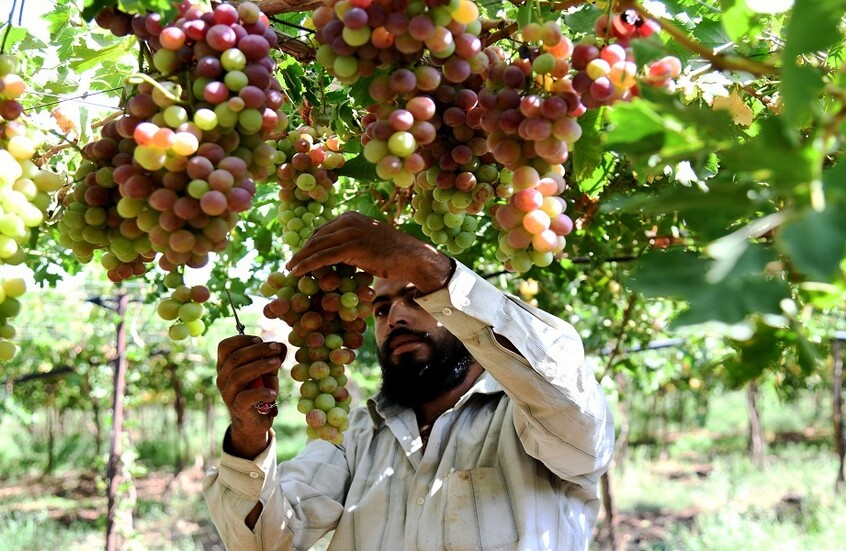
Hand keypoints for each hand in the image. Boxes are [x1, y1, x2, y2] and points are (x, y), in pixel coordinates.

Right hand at [216, 335, 286, 457]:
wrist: (256, 421)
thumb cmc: (260, 391)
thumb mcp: (268, 371)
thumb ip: (273, 357)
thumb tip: (280, 346)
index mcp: (226, 366)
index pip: (224, 346)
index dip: (242, 340)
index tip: (260, 339)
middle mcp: (223, 378)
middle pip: (234, 358)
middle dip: (257, 350)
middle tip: (275, 349)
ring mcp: (228, 394)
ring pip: (237, 375)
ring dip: (260, 366)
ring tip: (277, 364)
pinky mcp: (237, 408)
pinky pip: (246, 397)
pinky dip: (262, 392)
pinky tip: (273, 393)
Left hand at [286, 212, 452, 293]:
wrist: (409, 256)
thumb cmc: (391, 253)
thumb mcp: (366, 241)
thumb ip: (349, 242)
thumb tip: (334, 254)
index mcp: (350, 217)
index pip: (323, 230)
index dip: (310, 244)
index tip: (302, 255)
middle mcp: (347, 220)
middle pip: (317, 236)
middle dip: (302, 251)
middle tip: (291, 262)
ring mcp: (349, 232)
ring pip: (317, 246)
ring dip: (301, 258)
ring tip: (291, 268)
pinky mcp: (350, 246)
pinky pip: (323, 257)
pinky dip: (308, 264)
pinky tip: (298, 271)